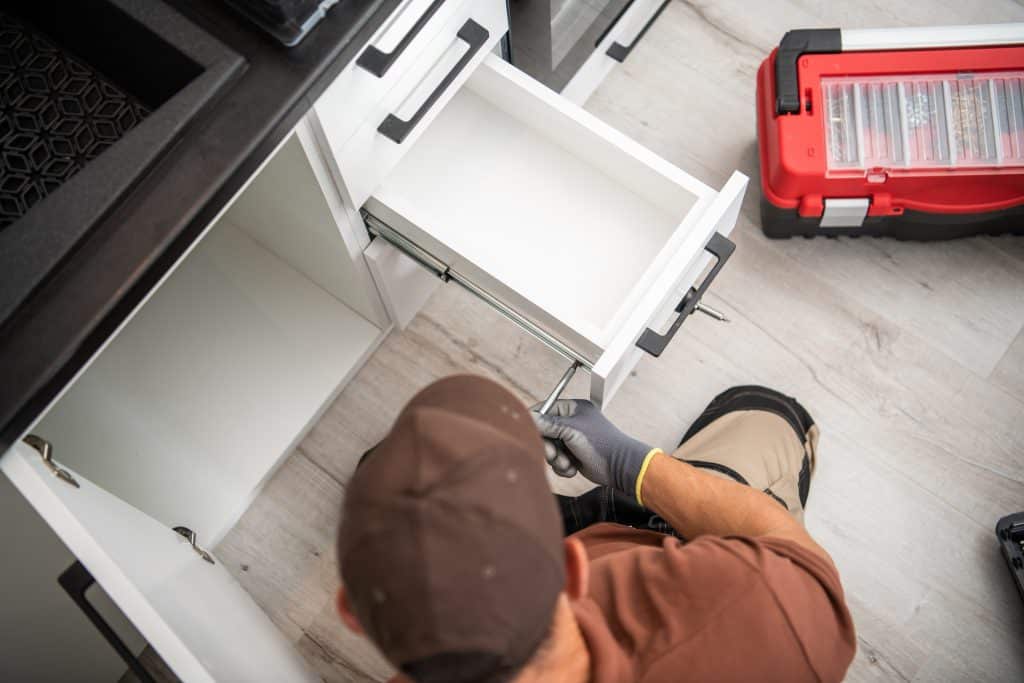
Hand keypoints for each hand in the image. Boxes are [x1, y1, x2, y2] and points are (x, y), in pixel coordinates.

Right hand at [531, 400, 656, 498]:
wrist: (619, 467)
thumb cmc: (602, 444)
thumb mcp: (572, 431)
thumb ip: (549, 424)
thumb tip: (529, 418)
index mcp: (573, 408)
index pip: (545, 409)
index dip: (536, 421)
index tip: (529, 432)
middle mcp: (571, 422)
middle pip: (544, 431)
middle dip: (548, 446)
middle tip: (552, 454)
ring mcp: (571, 439)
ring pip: (549, 448)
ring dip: (556, 459)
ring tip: (567, 462)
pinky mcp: (572, 455)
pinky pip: (557, 460)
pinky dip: (562, 466)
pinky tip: (573, 468)